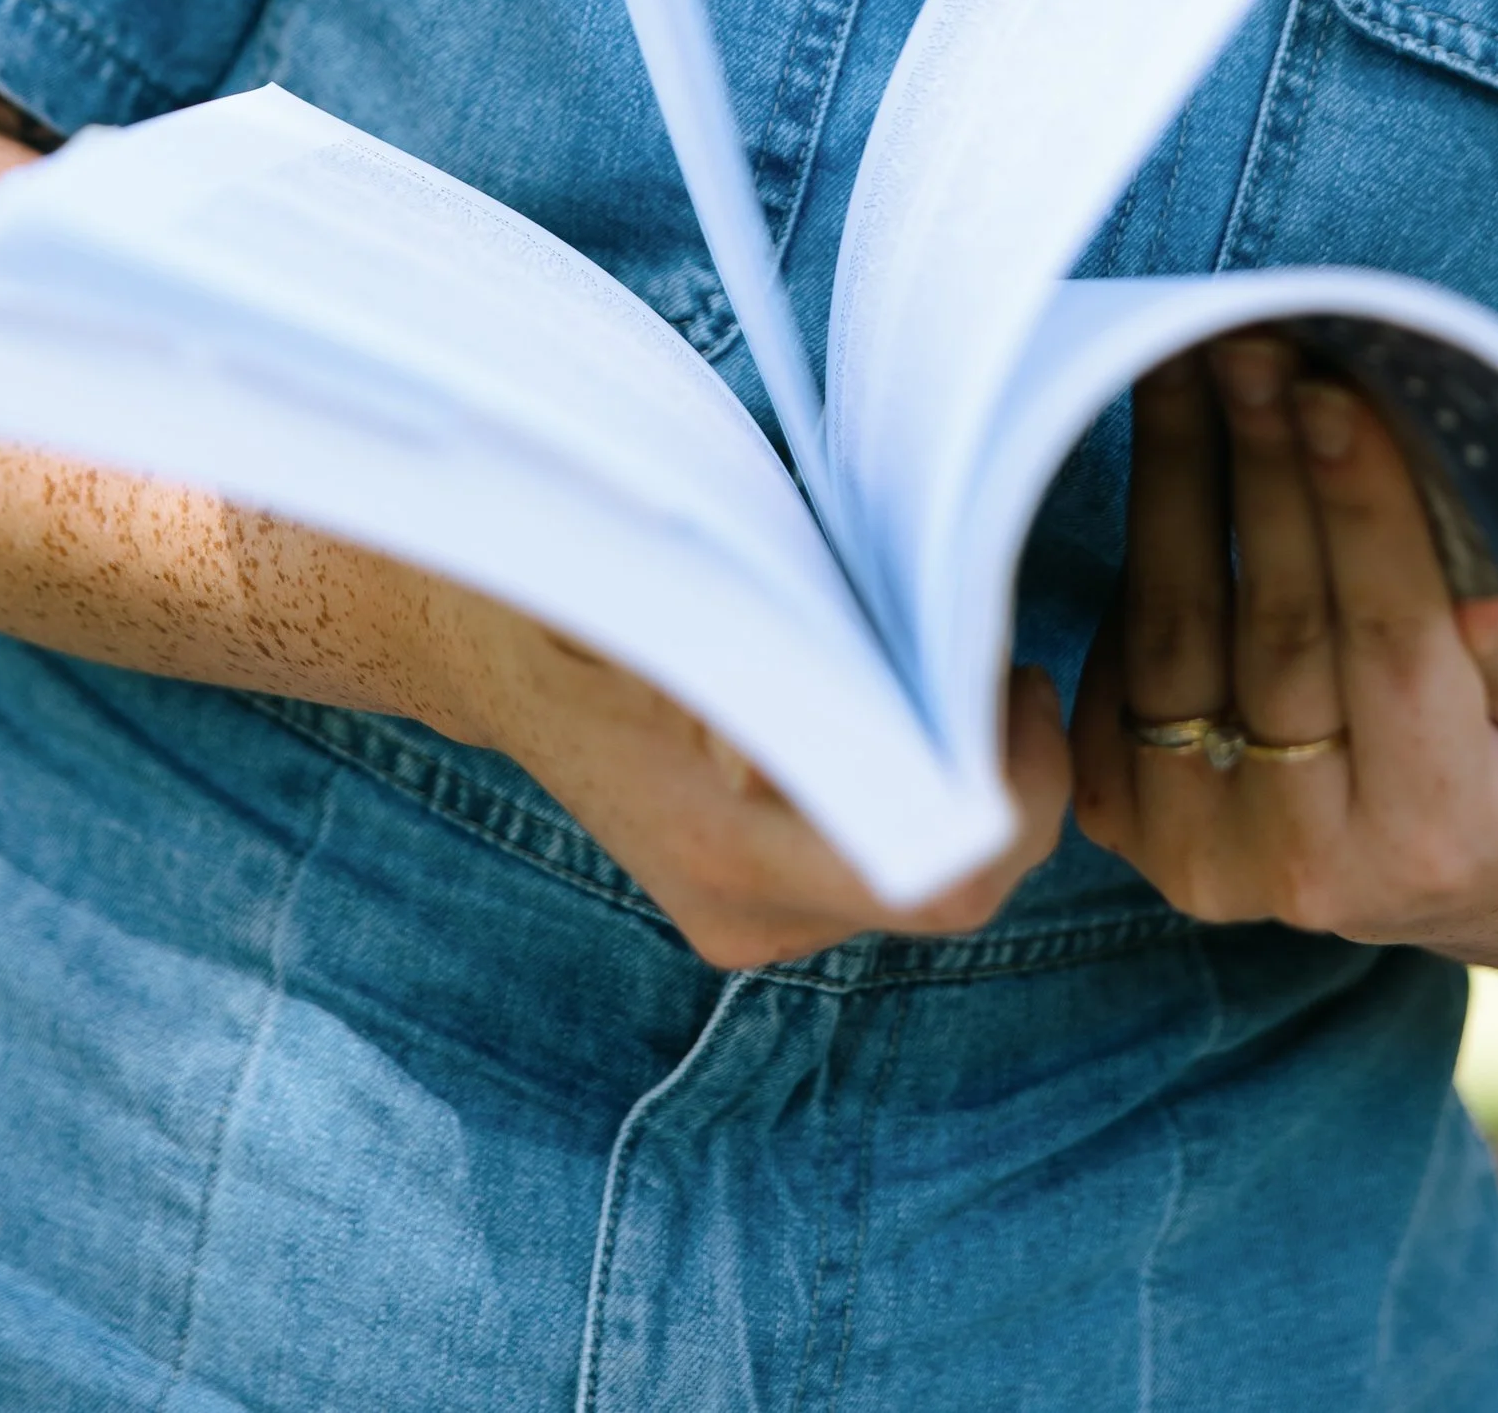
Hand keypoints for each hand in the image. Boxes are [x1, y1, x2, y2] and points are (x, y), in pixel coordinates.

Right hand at [425, 582, 1070, 969]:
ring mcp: (756, 917)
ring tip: (950, 664)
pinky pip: (885, 860)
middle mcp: (749, 910)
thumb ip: (760, 629)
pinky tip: (903, 701)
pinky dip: (920, 788)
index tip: (1008, 674)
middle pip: (953, 885)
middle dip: (1004, 774)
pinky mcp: (763, 901)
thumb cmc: (575, 587)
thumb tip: (867, 663)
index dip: (1013, 791)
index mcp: (724, 844)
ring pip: (928, 876)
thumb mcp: (656, 580)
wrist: (484, 641)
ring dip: (964, 778)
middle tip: (997, 656)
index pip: (935, 879)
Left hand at [1070, 336, 1497, 955]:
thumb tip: (1474, 568)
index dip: (1361, 515)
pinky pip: (1108, 669)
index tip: (1335, 392)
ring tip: (1185, 367)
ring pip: (1173, 639)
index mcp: (1441, 834)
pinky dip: (1129, 557)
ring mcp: (1205, 855)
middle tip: (1248, 347)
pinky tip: (1159, 452)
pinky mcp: (1127, 827)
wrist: (1431, 861)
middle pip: (1274, 631)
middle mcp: (1312, 867)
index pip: (1395, 649)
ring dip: (1175, 484)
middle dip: (1259, 470)